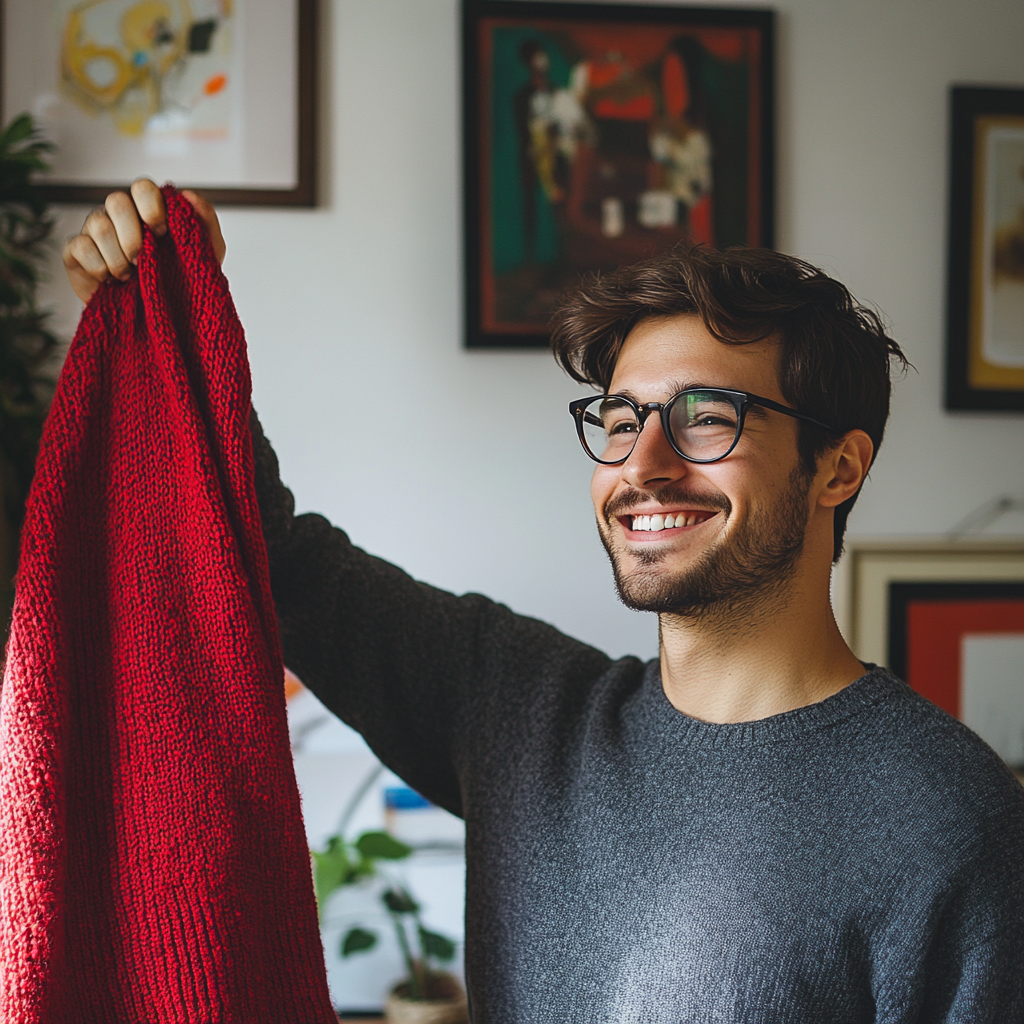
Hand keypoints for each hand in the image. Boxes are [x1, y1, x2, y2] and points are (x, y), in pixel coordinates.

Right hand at [62, 178, 226, 303]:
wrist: (160, 317)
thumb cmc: (183, 279)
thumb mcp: (207, 253)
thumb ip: (205, 222)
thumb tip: (188, 196)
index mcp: (148, 210)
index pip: (142, 188)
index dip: (151, 207)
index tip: (163, 233)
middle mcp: (119, 216)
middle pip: (116, 201)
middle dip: (133, 235)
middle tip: (142, 261)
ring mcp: (95, 231)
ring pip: (98, 224)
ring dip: (118, 256)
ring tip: (130, 276)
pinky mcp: (76, 252)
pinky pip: (80, 247)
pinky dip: (99, 267)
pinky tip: (110, 281)